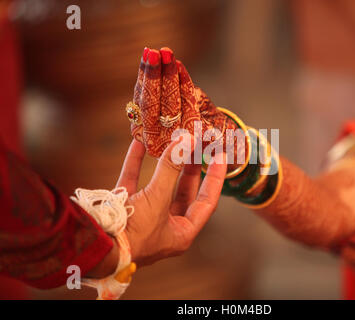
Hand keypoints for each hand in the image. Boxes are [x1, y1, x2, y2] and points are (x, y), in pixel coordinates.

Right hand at [116, 134, 226, 265]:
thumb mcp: (157, 199)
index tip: (220, 156)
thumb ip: (171, 169)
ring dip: (165, 164)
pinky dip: (136, 164)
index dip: (215, 178)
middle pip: (184, 193)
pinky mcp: (124, 209)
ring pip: (160, 186)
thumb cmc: (132, 233)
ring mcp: (144, 218)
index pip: (206, 202)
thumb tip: (186, 141)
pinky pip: (134, 182)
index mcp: (182, 233)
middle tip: (197, 147)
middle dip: (190, 169)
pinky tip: (139, 144)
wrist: (94, 247)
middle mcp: (165, 226)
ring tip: (175, 142)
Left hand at [130, 47, 239, 158]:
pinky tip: (149, 55)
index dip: (177, 88)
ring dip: (151, 72)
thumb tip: (206, 134)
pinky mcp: (143, 117)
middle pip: (154, 106)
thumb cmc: (220, 137)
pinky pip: (142, 95)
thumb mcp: (220, 136)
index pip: (173, 115)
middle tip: (162, 53)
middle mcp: (156, 142)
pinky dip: (146, 75)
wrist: (210, 140)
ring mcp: (147, 129)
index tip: (179, 65)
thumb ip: (213, 137)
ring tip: (155, 50)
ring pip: (146, 98)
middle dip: (159, 77)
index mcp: (173, 151)